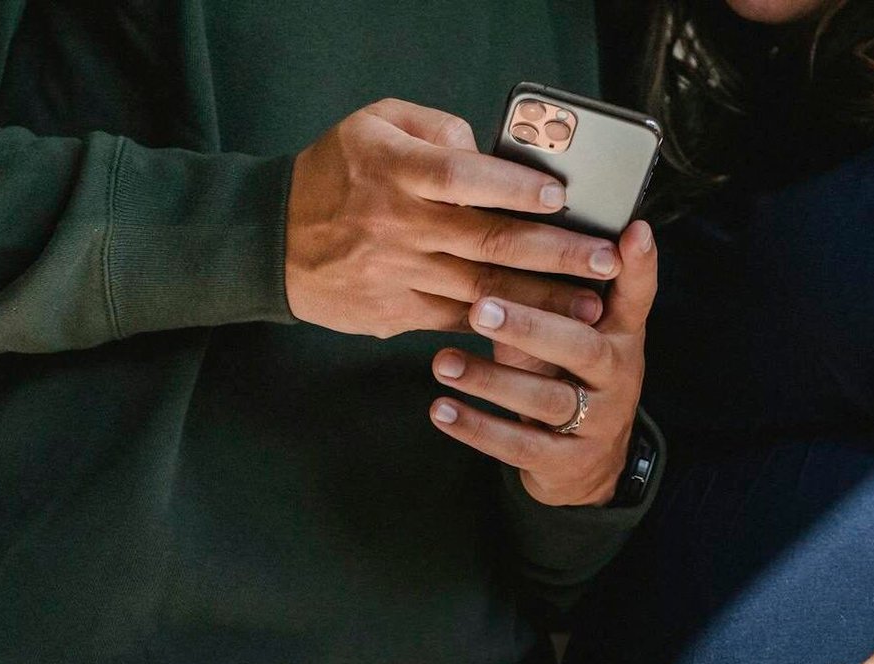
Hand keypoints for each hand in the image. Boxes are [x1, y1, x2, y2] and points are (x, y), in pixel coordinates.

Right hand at [285, 98, 619, 337]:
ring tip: (590, 305)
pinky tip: (540, 330)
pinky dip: (500, 324)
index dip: (515, 187)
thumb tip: (488, 150)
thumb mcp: (373, 124)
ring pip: (481, 289)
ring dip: (540, 300)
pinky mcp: (394, 313)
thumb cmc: (334, 173)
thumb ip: (436, 128)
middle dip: (555, 253)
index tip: (562, 196)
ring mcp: (396, 275)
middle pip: (488, 241)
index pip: (464, 178)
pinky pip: (456, 319)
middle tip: (604, 260)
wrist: (269, 242)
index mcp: (394, 170)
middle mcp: (397, 225)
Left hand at [427, 220, 656, 505]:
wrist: (588, 466)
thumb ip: (553, 294)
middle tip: (481, 307)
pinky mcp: (567, 462)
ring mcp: (597, 422)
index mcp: (620, 336)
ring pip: (547, 399)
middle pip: (582, 348)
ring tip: (442, 362)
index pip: (637, 295)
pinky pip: (520, 445)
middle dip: (531, 327)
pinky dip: (478, 428)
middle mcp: (617, 376)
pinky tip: (442, 411)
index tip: (633, 231)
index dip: (639, 266)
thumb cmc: (567, 376)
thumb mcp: (570, 333)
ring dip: (491, 381)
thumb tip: (502, 233)